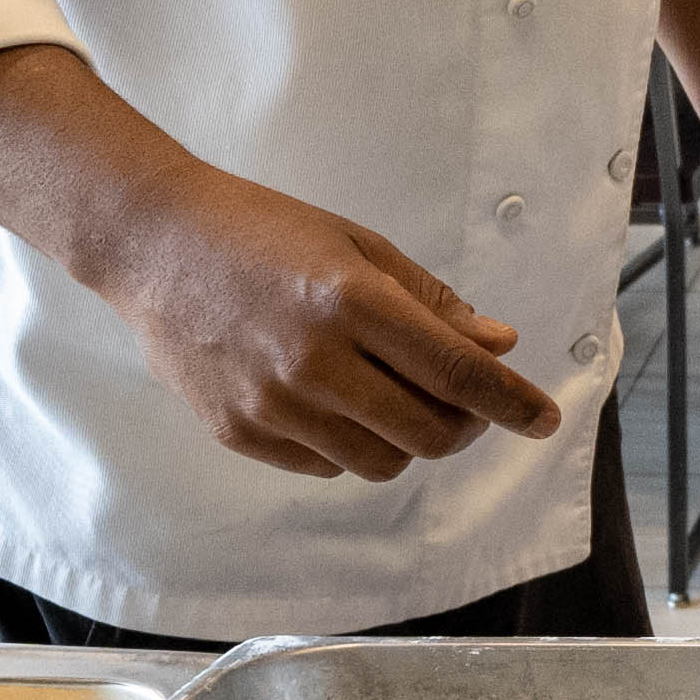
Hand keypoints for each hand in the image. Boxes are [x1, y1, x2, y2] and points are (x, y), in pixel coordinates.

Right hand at [98, 164, 560, 483]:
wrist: (154, 244)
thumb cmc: (265, 232)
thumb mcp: (359, 247)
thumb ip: (432, 304)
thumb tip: (499, 346)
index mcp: (352, 302)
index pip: (458, 373)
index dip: (513, 403)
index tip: (545, 418)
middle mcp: (313, 360)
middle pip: (429, 434)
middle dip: (466, 425)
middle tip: (467, 402)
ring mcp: (271, 403)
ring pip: (381, 462)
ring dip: (410, 440)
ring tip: (398, 396)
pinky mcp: (237, 431)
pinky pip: (327, 466)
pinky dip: (353, 445)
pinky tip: (340, 402)